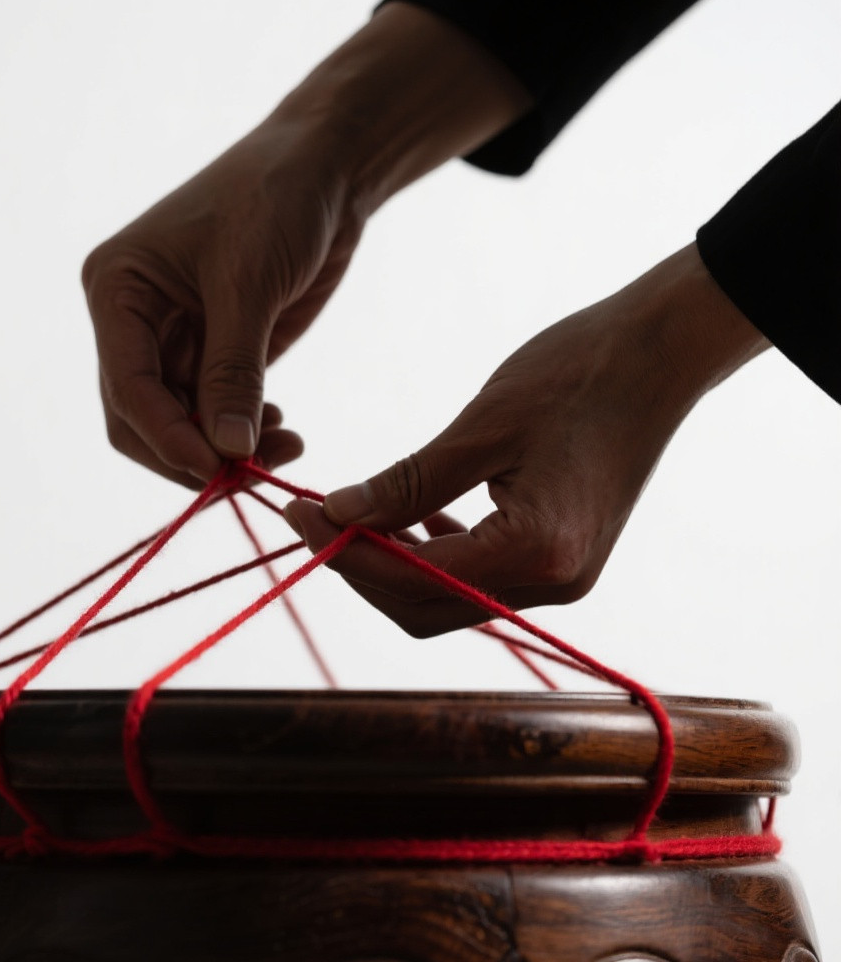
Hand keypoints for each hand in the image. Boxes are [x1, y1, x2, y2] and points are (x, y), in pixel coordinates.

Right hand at [82, 122, 360, 486]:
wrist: (327, 166)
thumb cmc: (276, 198)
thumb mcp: (249, 283)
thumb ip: (234, 371)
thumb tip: (227, 452)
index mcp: (117, 290)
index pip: (127, 388)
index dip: (168, 437)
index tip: (219, 468)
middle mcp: (133, 322)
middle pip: (142, 421)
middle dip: (192, 453)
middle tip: (253, 472)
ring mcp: (172, 342)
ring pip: (179, 426)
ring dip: (225, 449)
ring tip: (285, 448)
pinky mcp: (213, 354)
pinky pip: (214, 415)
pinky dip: (242, 433)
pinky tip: (281, 431)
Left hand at [283, 244, 768, 635]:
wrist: (662, 353)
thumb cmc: (577, 373)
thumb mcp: (482, 427)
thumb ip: (407, 483)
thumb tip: (337, 515)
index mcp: (536, 551)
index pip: (413, 580)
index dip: (346, 554)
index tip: (299, 515)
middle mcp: (554, 584)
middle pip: (424, 608)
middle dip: (361, 570)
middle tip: (314, 519)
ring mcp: (562, 580)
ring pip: (447, 601)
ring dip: (393, 567)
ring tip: (352, 517)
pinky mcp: (562, 562)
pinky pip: (479, 581)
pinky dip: (434, 559)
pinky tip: (412, 520)